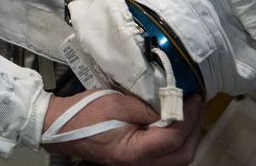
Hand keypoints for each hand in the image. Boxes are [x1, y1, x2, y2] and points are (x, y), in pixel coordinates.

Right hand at [42, 90, 202, 165]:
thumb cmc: (84, 113)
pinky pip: (165, 155)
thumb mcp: (116, 103)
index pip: (173, 138)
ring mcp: (138, 165)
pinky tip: (172, 123)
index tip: (194, 97)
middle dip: (194, 130)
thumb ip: (147, 107)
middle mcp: (140, 165)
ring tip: (187, 112)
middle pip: (182, 155)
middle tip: (195, 105)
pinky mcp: (135, 160)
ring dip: (186, 136)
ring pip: (176, 158)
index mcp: (134, 152)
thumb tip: (171, 106)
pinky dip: (175, 140)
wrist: (60, 127)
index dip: (188, 117)